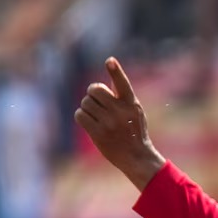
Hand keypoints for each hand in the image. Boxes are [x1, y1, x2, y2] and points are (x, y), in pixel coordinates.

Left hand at [73, 57, 165, 189]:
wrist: (137, 156)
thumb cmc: (135, 130)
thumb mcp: (134, 111)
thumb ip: (122, 94)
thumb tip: (109, 70)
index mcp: (131, 104)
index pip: (123, 83)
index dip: (116, 71)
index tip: (110, 61)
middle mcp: (121, 112)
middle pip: (94, 90)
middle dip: (92, 94)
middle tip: (98, 102)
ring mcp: (109, 123)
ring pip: (85, 102)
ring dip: (87, 108)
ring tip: (98, 116)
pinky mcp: (98, 133)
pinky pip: (80, 115)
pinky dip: (82, 117)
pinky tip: (91, 123)